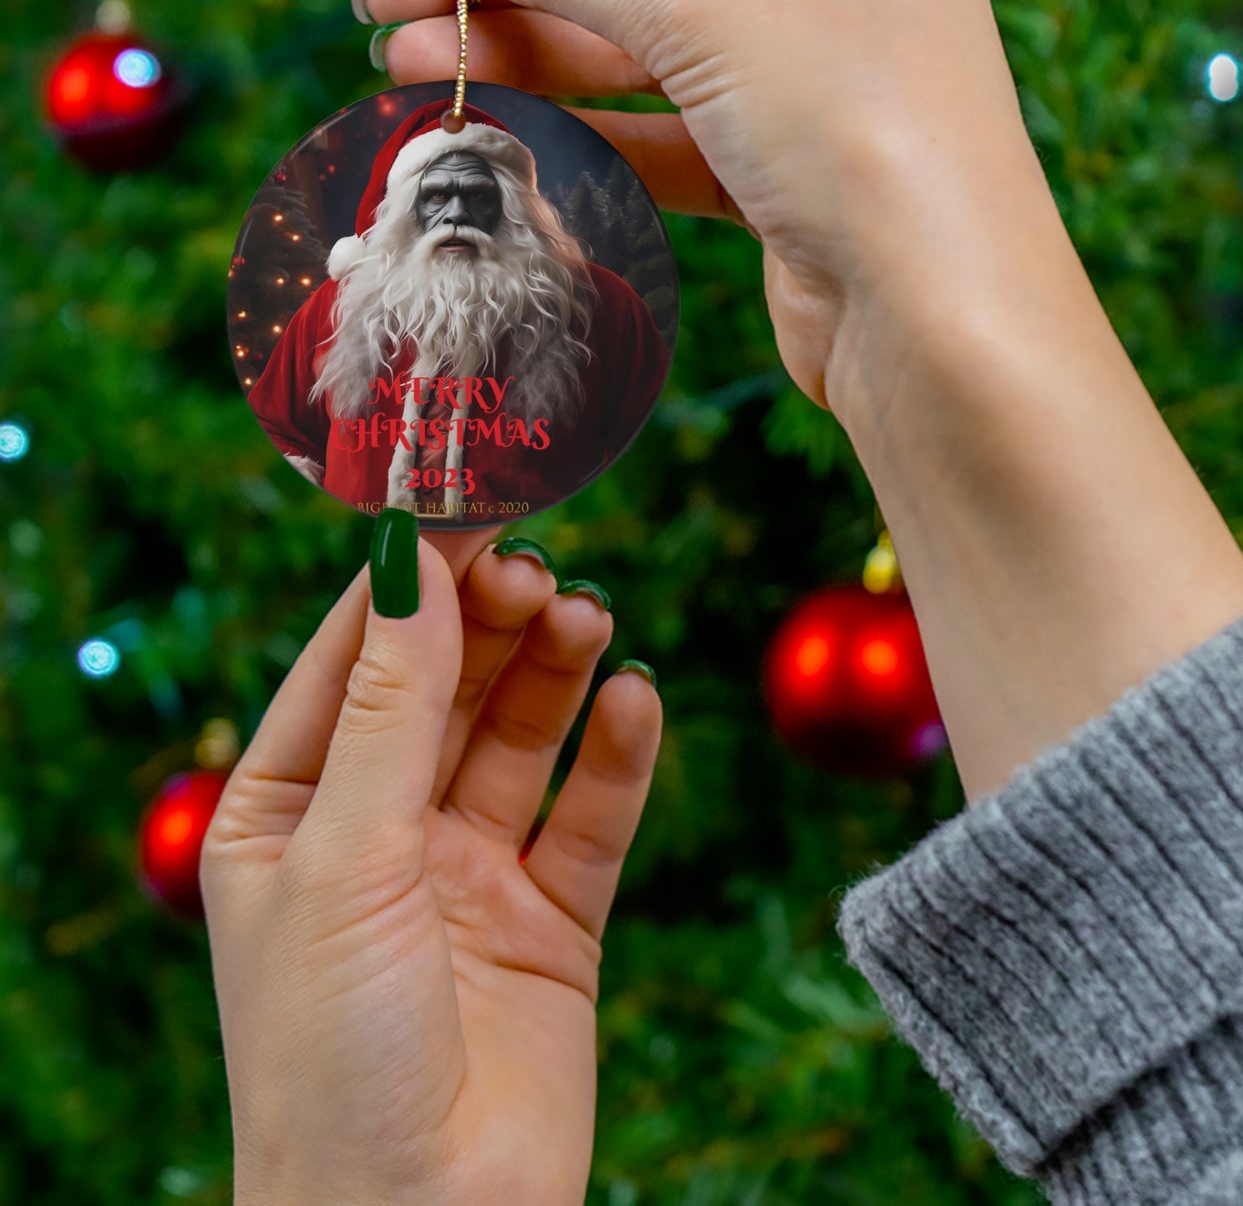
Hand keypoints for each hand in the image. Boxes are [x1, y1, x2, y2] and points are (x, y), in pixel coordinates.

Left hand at [201, 524, 661, 1205]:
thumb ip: (391, 708)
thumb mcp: (345, 857)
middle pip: (447, 688)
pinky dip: (617, 756)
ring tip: (588, 618)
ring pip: (521, 738)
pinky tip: (635, 701)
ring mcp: (469, 874)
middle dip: (490, 623)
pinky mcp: (552, 920)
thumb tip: (413, 563)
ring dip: (555, 672)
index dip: (409, 583)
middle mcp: (380, 833)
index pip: (353, 662)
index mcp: (289, 813)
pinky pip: (591, 816)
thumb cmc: (331, 1055)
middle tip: (539, 569)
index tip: (468, 504)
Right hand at [362, 0, 1057, 421]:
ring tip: (407, 65)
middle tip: (386, 2)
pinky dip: (583, 129)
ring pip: (641, 50)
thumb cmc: (860, 129)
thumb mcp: (706, 12)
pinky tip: (495, 126)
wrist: (937, 321)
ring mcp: (809, 75)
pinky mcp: (783, 169)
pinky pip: (663, 131)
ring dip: (527, 56)